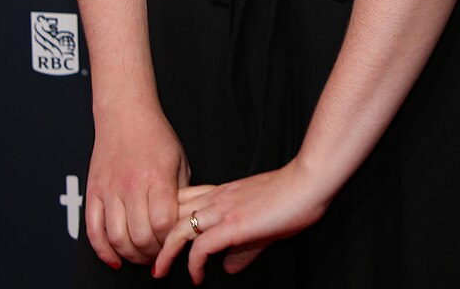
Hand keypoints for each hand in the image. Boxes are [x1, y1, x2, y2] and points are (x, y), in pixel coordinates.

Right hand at [84, 103, 190, 268]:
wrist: (125, 113)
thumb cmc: (156, 136)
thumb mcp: (180, 162)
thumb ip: (182, 194)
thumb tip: (184, 223)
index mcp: (156, 178)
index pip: (163, 224)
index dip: (170, 240)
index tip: (174, 242)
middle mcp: (131, 185)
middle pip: (140, 236)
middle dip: (152, 253)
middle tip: (159, 254)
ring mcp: (109, 189)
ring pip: (116, 237)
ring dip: (130, 255)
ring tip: (140, 256)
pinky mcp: (93, 191)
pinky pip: (93, 229)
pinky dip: (103, 250)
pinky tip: (114, 258)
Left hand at [153, 159, 332, 281]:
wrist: (309, 183)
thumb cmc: (292, 198)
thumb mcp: (262, 226)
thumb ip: (243, 247)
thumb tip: (228, 267)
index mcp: (222, 193)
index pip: (182, 201)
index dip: (167, 220)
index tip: (161, 242)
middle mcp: (217, 198)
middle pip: (171, 212)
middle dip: (155, 237)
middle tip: (149, 259)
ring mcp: (223, 210)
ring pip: (178, 228)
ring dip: (165, 253)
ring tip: (159, 272)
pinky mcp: (233, 224)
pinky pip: (200, 246)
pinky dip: (192, 264)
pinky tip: (196, 277)